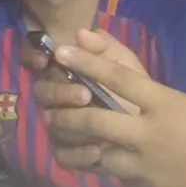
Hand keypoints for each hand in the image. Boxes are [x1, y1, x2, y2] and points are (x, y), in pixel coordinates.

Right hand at [22, 29, 144, 149]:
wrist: (153, 130)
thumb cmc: (134, 90)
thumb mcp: (125, 63)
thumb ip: (104, 46)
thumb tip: (80, 33)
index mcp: (64, 71)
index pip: (34, 58)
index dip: (32, 56)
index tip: (45, 59)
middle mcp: (55, 97)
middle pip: (41, 92)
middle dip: (60, 92)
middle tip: (85, 94)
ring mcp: (59, 125)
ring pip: (51, 123)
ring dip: (71, 122)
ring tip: (98, 124)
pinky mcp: (67, 152)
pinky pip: (62, 154)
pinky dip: (78, 153)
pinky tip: (98, 150)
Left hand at [42, 43, 185, 186]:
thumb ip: (181, 105)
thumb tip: (164, 105)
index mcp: (171, 105)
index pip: (120, 78)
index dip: (88, 61)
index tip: (64, 49)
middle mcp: (154, 135)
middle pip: (96, 121)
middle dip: (69, 116)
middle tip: (51, 111)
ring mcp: (153, 167)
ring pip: (103, 156)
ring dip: (86, 148)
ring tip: (71, 144)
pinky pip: (131, 180)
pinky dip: (124, 172)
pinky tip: (124, 169)